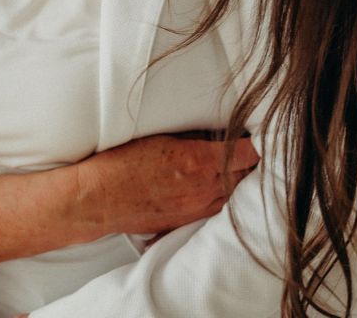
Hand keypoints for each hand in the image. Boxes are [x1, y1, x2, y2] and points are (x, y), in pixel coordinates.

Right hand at [74, 132, 258, 238]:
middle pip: (245, 176)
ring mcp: (196, 209)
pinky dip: (220, 197)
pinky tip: (213, 186)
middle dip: (248, 162)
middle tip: (247, 148)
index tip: (256, 135)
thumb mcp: (161, 137)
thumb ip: (193, 138)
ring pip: (232, 195)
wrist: (100, 198)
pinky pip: (215, 209)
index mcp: (199, 162)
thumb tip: (215, 135)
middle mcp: (204, 189)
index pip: (248, 154)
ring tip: (232, 166)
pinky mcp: (185, 222)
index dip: (256, 143)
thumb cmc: (123, 162)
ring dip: (235, 181)